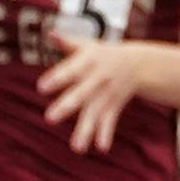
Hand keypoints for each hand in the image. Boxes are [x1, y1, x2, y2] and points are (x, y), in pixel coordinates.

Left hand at [38, 33, 139, 153]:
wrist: (138, 64)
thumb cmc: (103, 54)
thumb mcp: (87, 45)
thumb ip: (67, 41)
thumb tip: (49, 32)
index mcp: (89, 62)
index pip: (70, 70)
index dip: (57, 78)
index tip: (41, 88)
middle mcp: (99, 79)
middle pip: (82, 93)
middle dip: (67, 106)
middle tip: (49, 119)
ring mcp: (107, 94)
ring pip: (95, 112)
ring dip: (86, 130)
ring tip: (76, 148)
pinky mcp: (114, 105)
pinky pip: (110, 120)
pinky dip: (106, 134)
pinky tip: (100, 147)